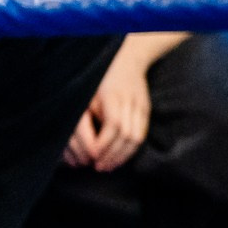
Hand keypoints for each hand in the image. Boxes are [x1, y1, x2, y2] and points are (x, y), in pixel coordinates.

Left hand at [64, 45, 151, 170]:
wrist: (127, 60)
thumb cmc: (98, 79)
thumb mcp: (86, 96)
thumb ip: (84, 119)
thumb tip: (82, 146)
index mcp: (111, 95)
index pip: (113, 126)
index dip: (102, 144)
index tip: (90, 156)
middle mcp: (128, 100)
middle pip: (125, 135)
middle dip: (111, 154)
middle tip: (97, 167)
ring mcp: (139, 105)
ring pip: (135, 137)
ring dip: (121, 155)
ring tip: (108, 166)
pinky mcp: (145, 110)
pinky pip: (141, 134)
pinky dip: (130, 150)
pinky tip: (119, 157)